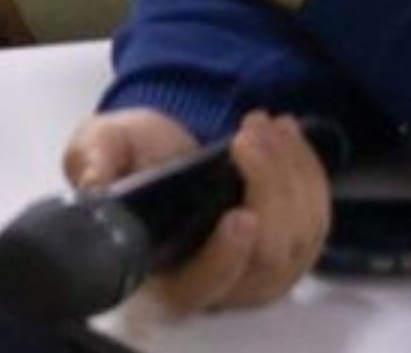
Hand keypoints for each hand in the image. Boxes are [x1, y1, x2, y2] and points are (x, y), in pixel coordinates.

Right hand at [63, 108, 337, 316]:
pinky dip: (308, 170)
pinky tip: (287, 135)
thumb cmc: (125, 157)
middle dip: (267, 189)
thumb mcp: (96, 148)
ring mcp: (262, 271)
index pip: (201, 286)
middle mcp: (218, 287)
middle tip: (246, 135)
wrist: (159, 149)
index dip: (225, 257)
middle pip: (265, 259)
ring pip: (299, 238)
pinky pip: (318, 219)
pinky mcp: (292, 248)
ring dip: (290, 172)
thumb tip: (94, 184)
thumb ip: (91, 162)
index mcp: (160, 275)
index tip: (239, 215)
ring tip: (262, 123)